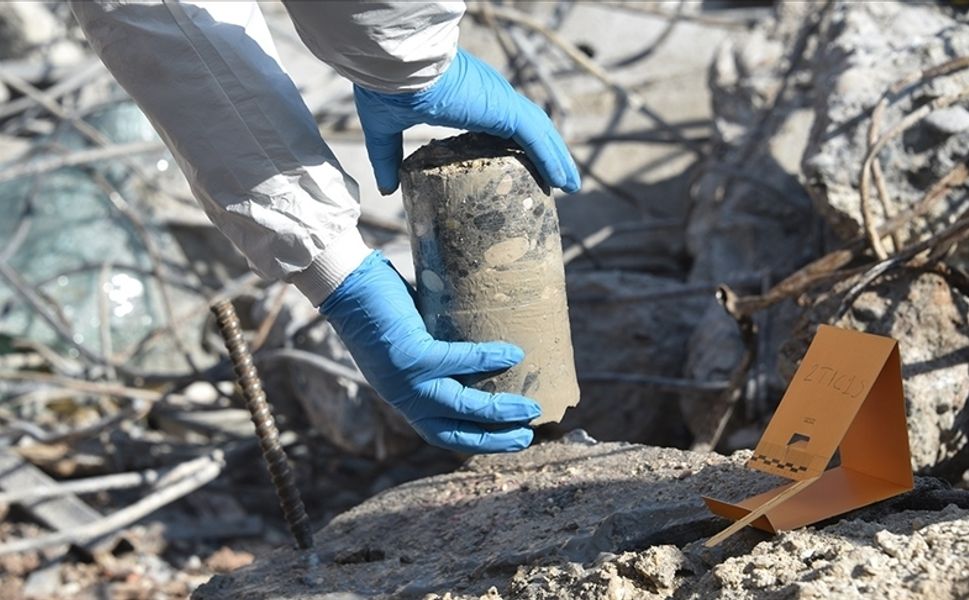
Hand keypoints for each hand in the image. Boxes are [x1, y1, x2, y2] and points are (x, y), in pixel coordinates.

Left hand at [321, 251, 540, 452]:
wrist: (344, 283)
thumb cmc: (378, 304)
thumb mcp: (410, 340)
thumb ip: (438, 352)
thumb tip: (486, 344)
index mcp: (402, 395)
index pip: (440, 433)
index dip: (475, 442)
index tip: (507, 441)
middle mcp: (401, 395)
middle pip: (453, 432)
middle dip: (493, 439)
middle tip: (527, 437)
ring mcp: (404, 378)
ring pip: (460, 405)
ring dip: (499, 410)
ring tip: (530, 408)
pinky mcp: (409, 354)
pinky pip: (456, 362)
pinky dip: (486, 359)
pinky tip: (512, 353)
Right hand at [354, 48, 580, 194]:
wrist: (393, 65)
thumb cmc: (386, 87)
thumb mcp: (384, 129)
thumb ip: (388, 158)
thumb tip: (385, 189)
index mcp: (466, 100)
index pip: (500, 125)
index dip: (514, 146)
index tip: (521, 167)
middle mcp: (490, 98)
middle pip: (528, 129)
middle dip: (546, 154)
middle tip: (556, 181)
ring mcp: (501, 102)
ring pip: (540, 133)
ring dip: (557, 159)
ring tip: (569, 184)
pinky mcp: (506, 109)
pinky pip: (538, 138)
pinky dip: (553, 159)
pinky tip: (564, 181)